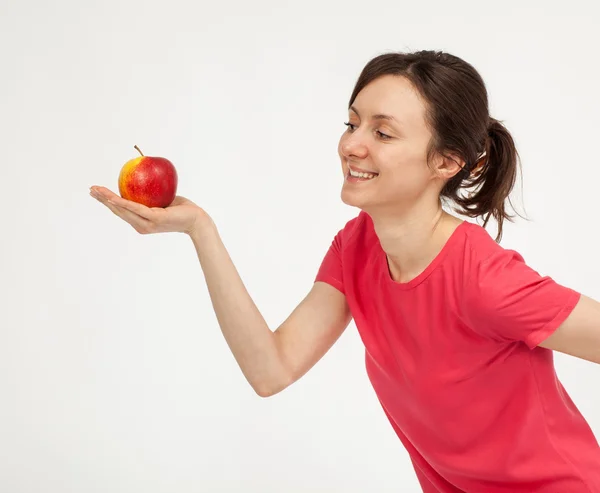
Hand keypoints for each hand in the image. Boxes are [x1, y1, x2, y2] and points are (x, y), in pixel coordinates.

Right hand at [89, 186, 211, 235]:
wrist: (196, 220)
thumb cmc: (182, 210)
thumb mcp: (164, 200)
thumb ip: (153, 194)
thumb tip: (144, 178)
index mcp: (141, 223)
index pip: (122, 212)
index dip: (108, 202)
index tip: (97, 193)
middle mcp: (141, 226)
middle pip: (117, 211)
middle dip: (102, 200)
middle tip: (91, 189)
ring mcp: (147, 224)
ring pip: (122, 210)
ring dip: (107, 200)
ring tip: (97, 191)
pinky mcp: (154, 219)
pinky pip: (135, 208)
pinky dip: (123, 202)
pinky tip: (113, 196)